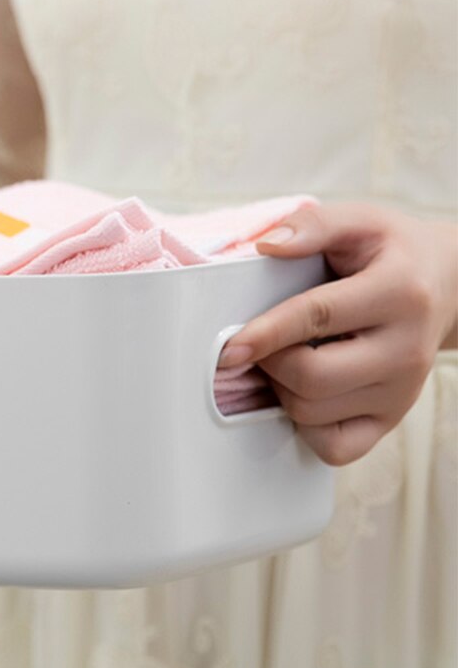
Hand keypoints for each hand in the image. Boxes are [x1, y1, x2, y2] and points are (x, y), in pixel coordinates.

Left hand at [219, 203, 457, 465]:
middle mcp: (406, 349)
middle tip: (260, 344)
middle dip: (269, 363)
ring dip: (280, 390)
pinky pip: (334, 447)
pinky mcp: (391, 419)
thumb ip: (313, 224)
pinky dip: (304, 426)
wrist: (446, 285)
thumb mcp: (359, 220)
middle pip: (312, 377)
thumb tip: (268, 246)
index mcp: (399, 292)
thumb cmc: (390, 252)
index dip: (266, 333)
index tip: (230, 346)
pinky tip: (301, 393)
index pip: (318, 317)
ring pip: (313, 412)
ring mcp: (401, 392)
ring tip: (283, 359)